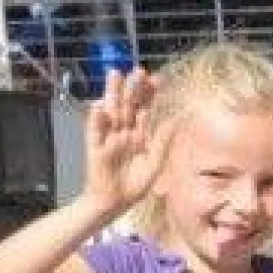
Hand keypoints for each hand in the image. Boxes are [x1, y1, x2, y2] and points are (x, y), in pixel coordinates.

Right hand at [83, 69, 173, 213]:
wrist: (115, 202)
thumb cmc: (135, 183)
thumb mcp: (155, 162)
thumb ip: (164, 140)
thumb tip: (178, 119)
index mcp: (139, 134)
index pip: (144, 108)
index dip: (150, 94)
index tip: (158, 79)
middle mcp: (123, 132)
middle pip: (128, 105)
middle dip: (133, 88)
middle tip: (139, 70)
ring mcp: (109, 138)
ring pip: (111, 112)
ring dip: (112, 94)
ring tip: (115, 75)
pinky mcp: (96, 148)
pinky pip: (94, 132)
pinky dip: (96, 119)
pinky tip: (99, 105)